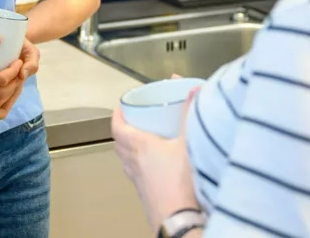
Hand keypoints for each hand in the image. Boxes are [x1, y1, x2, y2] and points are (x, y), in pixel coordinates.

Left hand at [110, 85, 200, 233]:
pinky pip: (136, 176)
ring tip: (142, 142)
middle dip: (123, 130)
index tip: (120, 107)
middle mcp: (133, 163)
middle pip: (119, 143)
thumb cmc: (181, 182)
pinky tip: (154, 168)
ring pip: (126, 160)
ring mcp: (137, 181)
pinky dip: (139, 167)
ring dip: (128, 150)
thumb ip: (190, 115)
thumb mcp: (189, 143)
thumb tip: (193, 89)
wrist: (180, 220)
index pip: (117, 127)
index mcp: (139, 146)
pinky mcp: (145, 195)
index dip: (116, 115)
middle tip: (132, 122)